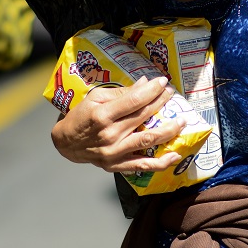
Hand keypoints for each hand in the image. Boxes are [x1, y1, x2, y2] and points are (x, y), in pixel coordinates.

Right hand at [50, 75, 185, 173]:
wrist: (66, 143)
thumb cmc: (80, 117)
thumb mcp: (95, 98)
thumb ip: (120, 93)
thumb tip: (144, 84)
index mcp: (102, 115)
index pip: (134, 100)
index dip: (152, 90)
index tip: (163, 82)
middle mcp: (110, 134)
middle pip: (143, 117)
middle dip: (161, 103)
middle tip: (172, 94)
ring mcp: (114, 152)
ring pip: (148, 140)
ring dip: (169, 130)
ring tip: (182, 121)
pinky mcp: (117, 165)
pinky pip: (143, 165)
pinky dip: (161, 162)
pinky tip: (175, 155)